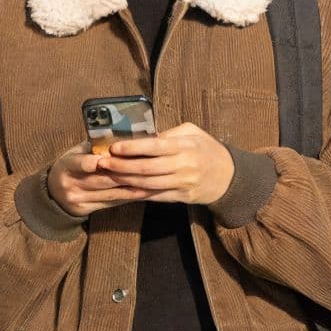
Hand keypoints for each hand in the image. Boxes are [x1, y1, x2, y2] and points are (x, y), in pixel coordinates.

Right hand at [45, 143, 152, 218]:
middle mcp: (70, 184)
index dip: (92, 162)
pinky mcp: (85, 210)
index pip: (79, 163)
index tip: (105, 159)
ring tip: (150, 181)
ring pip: (109, 192)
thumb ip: (94, 147)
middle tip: (145, 168)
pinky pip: (110, 202)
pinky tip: (141, 192)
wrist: (54, 192)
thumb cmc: (72, 166)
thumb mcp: (76, 153)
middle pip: (101, 180)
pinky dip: (127, 196)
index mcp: (66, 165)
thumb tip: (122, 137)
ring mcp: (78, 199)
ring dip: (131, 187)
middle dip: (124, 173)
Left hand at [95, 123, 235, 205]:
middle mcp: (184, 166)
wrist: (228, 177)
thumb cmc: (206, 149)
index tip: (114, 147)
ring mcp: (182, 184)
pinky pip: (155, 196)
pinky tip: (122, 188)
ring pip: (148, 184)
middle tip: (102, 163)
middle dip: (121, 166)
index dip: (133, 148)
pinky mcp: (180, 197)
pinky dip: (137, 193)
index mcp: (186, 146)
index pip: (156, 147)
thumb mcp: (192, 133)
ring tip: (107, 175)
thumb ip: (169, 134)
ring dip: (125, 181)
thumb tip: (143, 136)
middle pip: (147, 168)